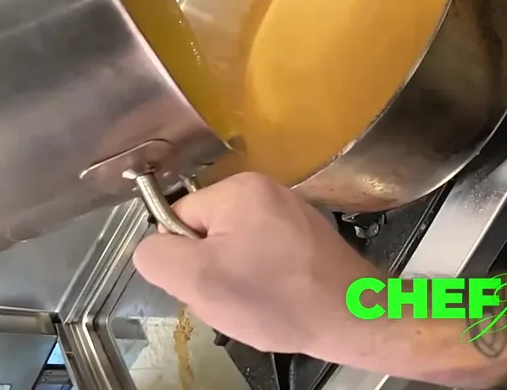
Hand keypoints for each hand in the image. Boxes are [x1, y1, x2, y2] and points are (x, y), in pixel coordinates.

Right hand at [133, 173, 381, 356]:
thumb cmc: (279, 299)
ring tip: (259, 299)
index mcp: (239, 188)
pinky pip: (263, 257)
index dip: (184, 257)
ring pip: (233, 250)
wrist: (353, 316)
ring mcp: (289, 213)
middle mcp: (266, 190)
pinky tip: (278, 299)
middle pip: (206, 233)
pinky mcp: (305, 238)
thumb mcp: (198, 280)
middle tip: (235, 295)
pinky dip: (263, 281)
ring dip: (236, 279)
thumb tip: (153, 246)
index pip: (178, 218)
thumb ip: (158, 256)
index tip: (208, 280)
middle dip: (211, 270)